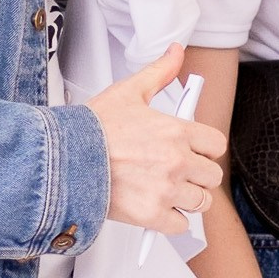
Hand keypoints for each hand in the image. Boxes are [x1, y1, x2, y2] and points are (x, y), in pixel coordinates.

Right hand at [85, 45, 225, 234]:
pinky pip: (180, 225)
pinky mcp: (151, 215)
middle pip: (213, 176)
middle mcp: (176, 161)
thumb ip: (159, 72)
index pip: (216, 144)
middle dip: (199, 175)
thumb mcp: (128, 92)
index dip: (206, 148)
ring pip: (201, 202)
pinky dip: (170, 221)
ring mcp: (166, 190)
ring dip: (188, 198)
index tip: (195, 151)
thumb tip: (176, 52)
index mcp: (176, 131)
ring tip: (167, 190)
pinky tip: (156, 208)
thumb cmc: (91, 128)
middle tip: (179, 172)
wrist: (62, 160)